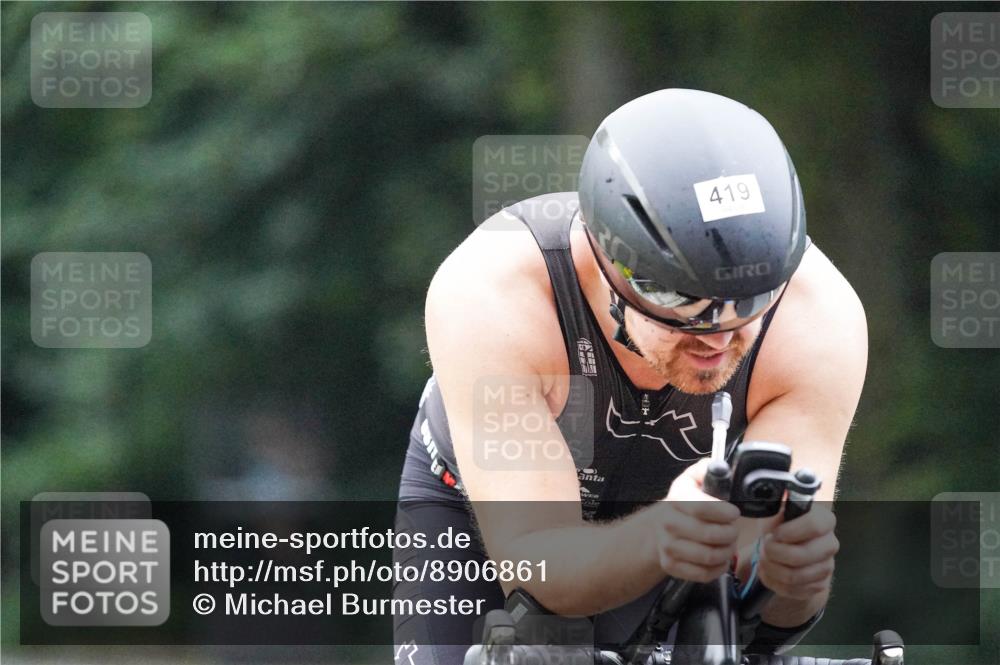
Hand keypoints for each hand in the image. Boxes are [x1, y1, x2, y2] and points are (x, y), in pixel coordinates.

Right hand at [655, 458, 740, 582]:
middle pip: (710, 535)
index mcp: (676, 499)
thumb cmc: (685, 504)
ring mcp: (668, 547)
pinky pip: (704, 574)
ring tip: (728, 543)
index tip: (734, 513)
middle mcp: (668, 524)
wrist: (659, 528)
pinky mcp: (671, 566)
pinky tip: (720, 558)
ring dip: (727, 551)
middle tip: (732, 530)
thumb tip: (720, 467)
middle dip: (730, 533)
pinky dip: (719, 568)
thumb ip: (707, 470)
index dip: (725, 513)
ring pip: (710, 556)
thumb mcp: (692, 480)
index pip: (703, 507)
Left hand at [758, 503, 838, 599]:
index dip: (790, 531)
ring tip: (764, 558)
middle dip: (774, 553)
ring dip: (771, 568)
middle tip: (764, 546)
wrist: (788, 550)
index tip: (774, 533)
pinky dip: (773, 582)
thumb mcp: (778, 512)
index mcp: (824, 521)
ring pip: (794, 576)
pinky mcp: (819, 585)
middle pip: (801, 556)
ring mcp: (827, 567)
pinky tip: (768, 571)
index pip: (814, 525)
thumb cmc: (782, 526)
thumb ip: (776, 506)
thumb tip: (768, 493)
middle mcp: (830, 544)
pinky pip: (792, 590)